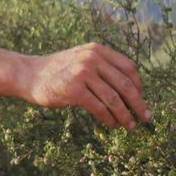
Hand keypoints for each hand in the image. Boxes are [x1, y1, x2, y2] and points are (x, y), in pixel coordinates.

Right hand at [24, 43, 151, 129]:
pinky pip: (99, 108)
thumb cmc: (58, 71)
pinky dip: (109, 119)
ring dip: (125, 115)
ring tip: (130, 125)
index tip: (142, 99)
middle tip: (146, 117)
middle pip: (125, 84)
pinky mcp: (74, 90)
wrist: (29, 75)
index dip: (139, 86)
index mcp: (97, 50)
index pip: (129, 67)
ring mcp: (82, 73)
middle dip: (138, 104)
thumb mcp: (81, 59)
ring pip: (114, 99)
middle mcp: (92, 59)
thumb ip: (102, 67)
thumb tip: (130, 91)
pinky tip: (112, 125)